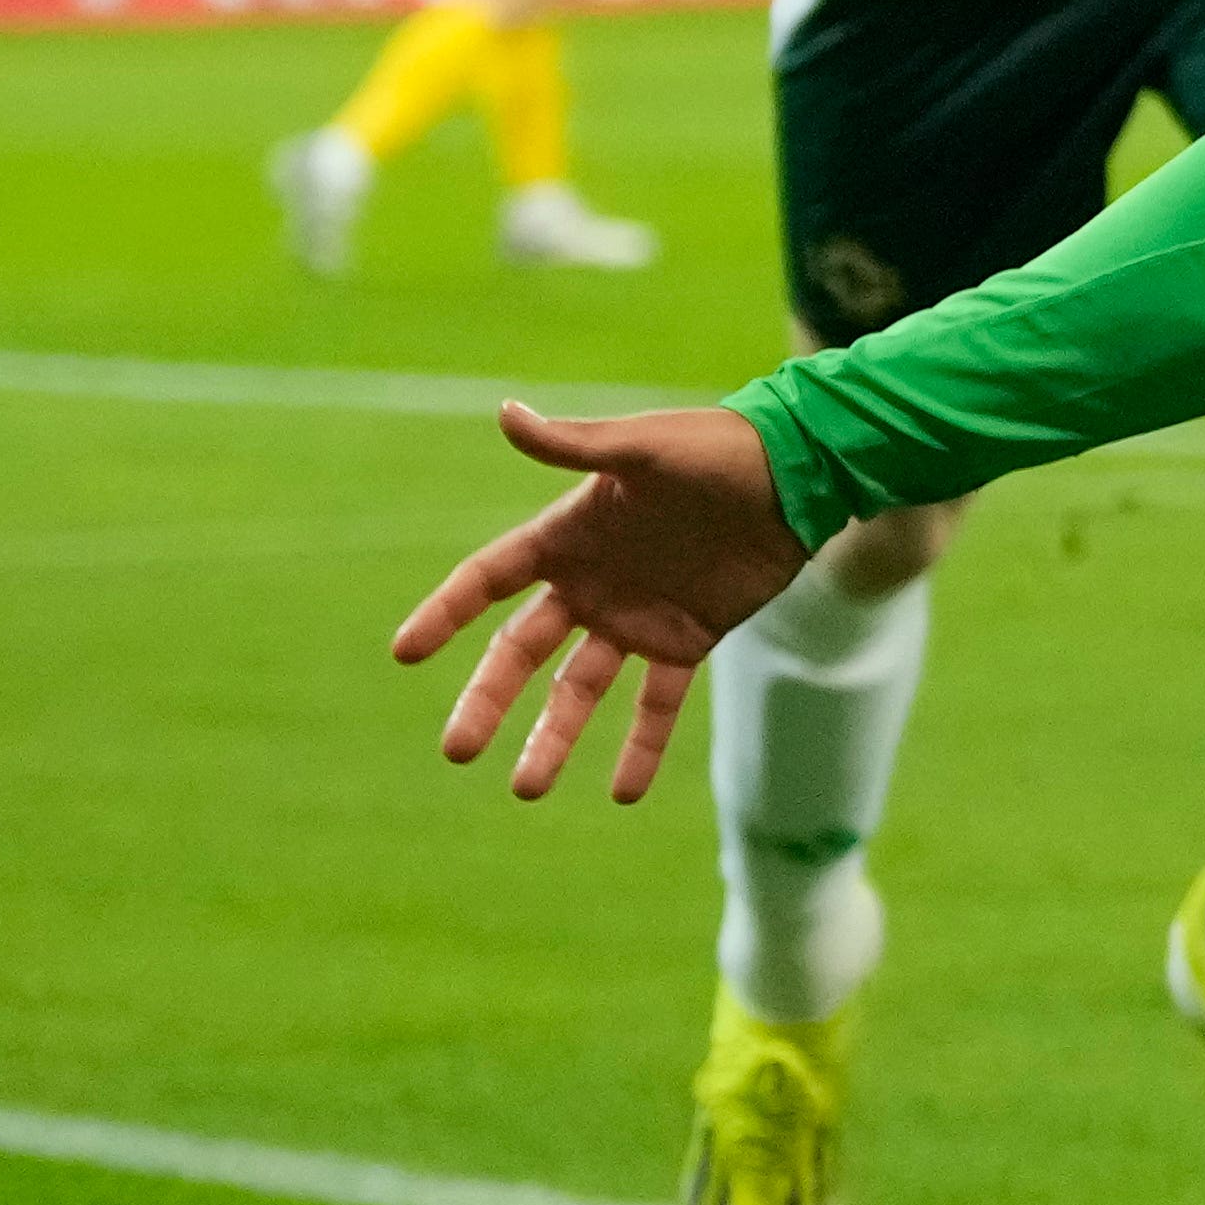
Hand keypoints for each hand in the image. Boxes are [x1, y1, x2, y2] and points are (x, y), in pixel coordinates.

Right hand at [391, 401, 810, 802]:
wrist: (799, 473)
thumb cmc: (720, 448)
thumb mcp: (645, 448)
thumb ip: (575, 445)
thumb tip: (505, 412)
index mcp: (571, 535)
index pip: (489, 579)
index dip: (447, 612)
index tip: (405, 653)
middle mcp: (593, 582)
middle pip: (522, 650)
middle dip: (488, 699)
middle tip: (456, 751)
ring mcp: (637, 615)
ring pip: (580, 690)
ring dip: (554, 738)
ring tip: (527, 790)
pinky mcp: (687, 638)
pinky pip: (657, 704)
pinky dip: (642, 746)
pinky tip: (622, 792)